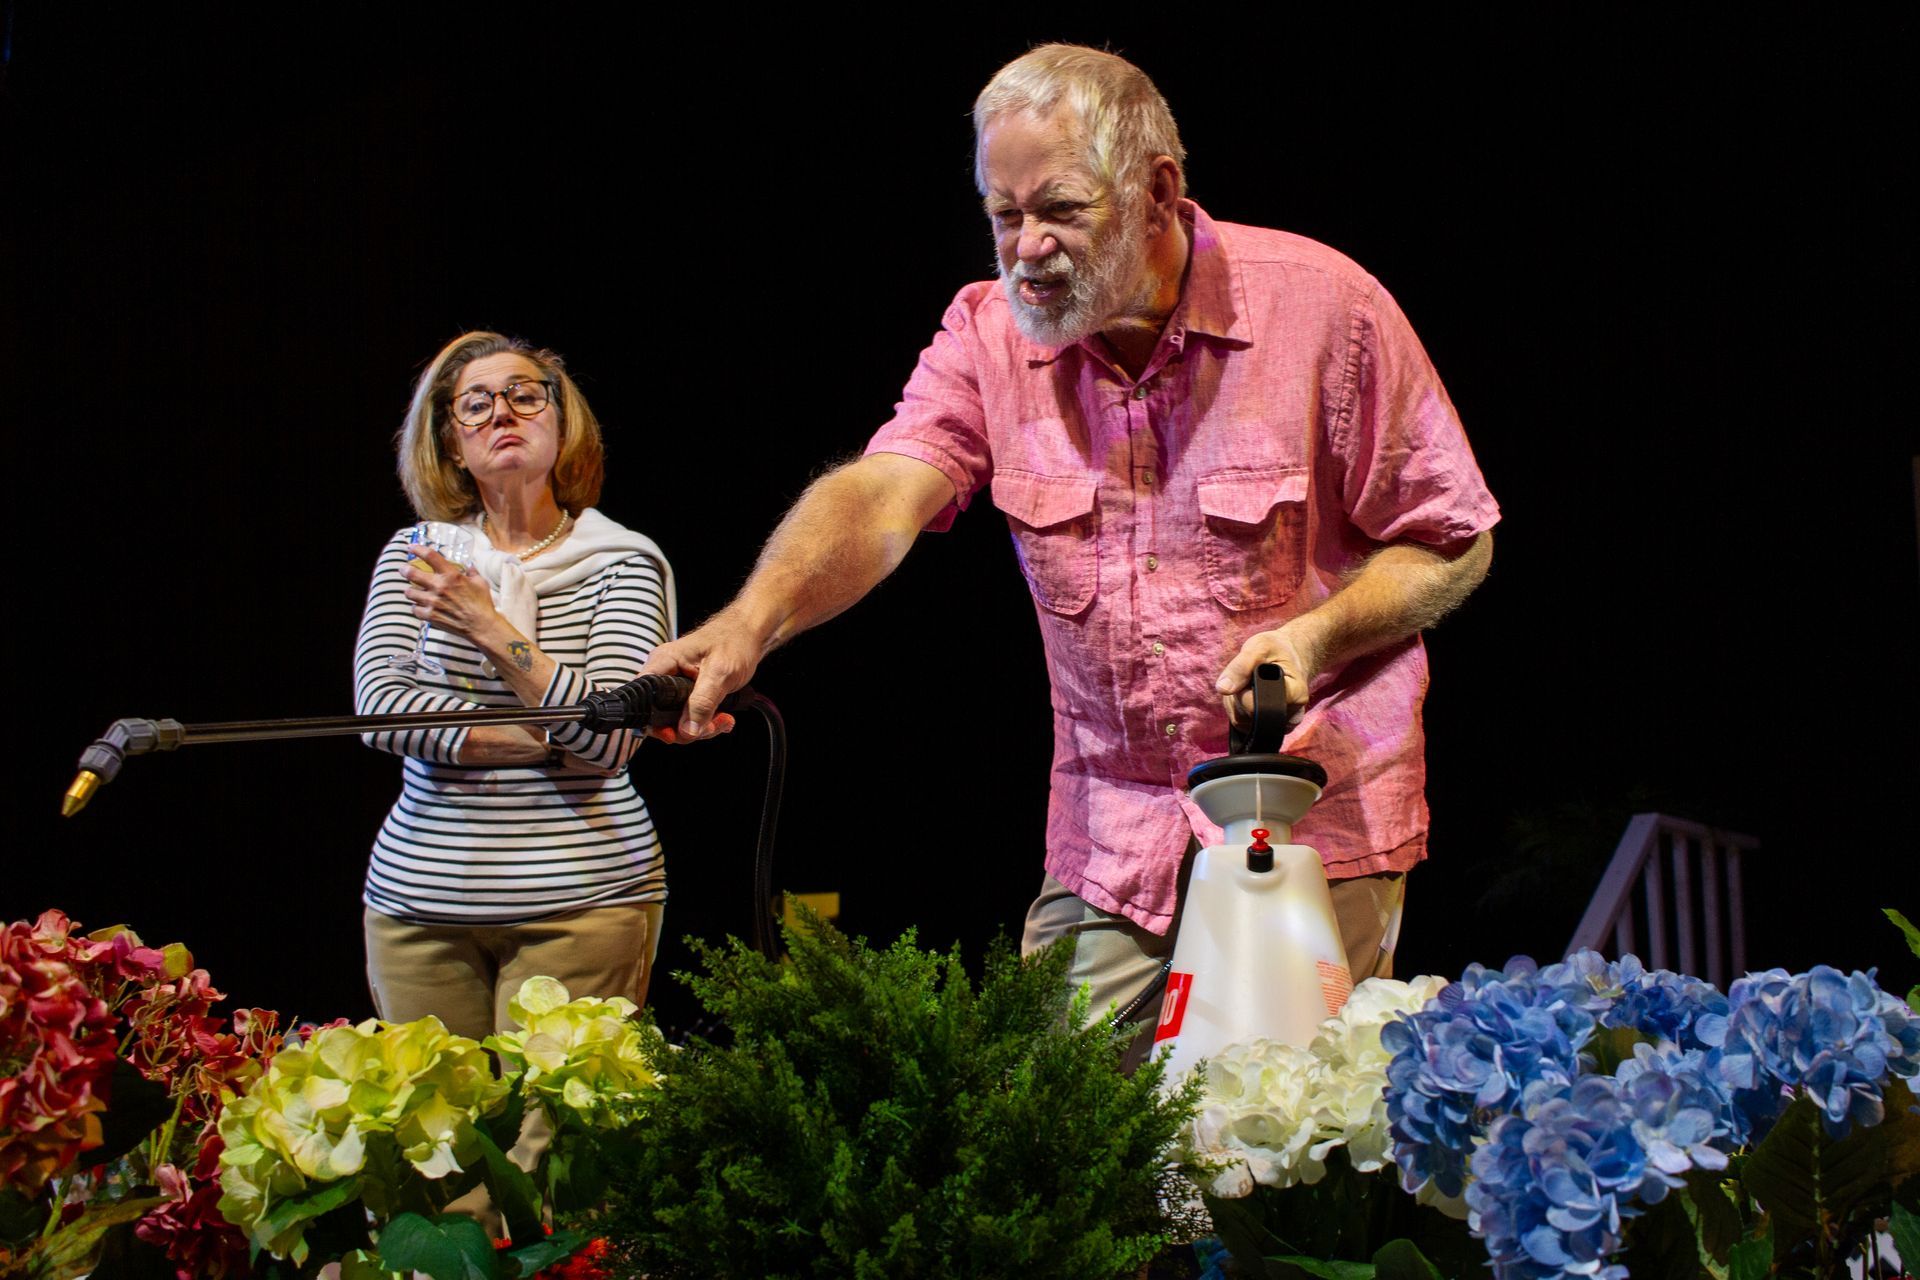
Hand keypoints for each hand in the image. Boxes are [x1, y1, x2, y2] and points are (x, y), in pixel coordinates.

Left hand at [401, 547, 499, 641]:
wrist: (481, 625)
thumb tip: (468, 566)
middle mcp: (439, 586)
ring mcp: (433, 602)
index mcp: (451, 575)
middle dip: (405, 569)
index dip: (418, 549)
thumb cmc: (482, 604)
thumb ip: (471, 572)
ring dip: (411, 590)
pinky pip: (414, 609)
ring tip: (413, 591)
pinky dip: (417, 607)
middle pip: (412, 573)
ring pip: (409, 592)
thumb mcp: (480, 582)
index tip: (411, 547)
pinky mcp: (430, 616)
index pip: (430, 556)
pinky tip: (421, 606)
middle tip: (404, 569)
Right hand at [638, 608, 764, 740]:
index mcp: (664, 662)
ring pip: (678, 720)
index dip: (653, 721)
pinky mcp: (689, 692)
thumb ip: (702, 703)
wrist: (751, 634)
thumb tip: (687, 731)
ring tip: (724, 720)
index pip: (643, 697)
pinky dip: (707, 722)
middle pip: (660, 715)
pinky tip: (724, 718)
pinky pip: (691, 716)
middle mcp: (666, 674)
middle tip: (711, 727)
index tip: (674, 734)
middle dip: (686, 728)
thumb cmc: (735, 641)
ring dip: (702, 727)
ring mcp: (677, 684)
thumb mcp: (720, 673)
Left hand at [1215, 622, 1322, 729]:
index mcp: (1296, 694)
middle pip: (1246, 716)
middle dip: (1238, 695)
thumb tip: (1223, 689)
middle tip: (1249, 676)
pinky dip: (1239, 710)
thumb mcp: (1259, 647)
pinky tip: (1248, 695)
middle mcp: (1292, 715)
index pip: (1255, 705)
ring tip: (1248, 683)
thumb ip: (1241, 667)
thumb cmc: (1277, 649)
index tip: (1249, 674)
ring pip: (1241, 722)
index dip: (1243, 691)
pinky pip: (1244, 726)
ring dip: (1236, 702)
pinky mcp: (1271, 729)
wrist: (1291, 656)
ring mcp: (1282, 725)